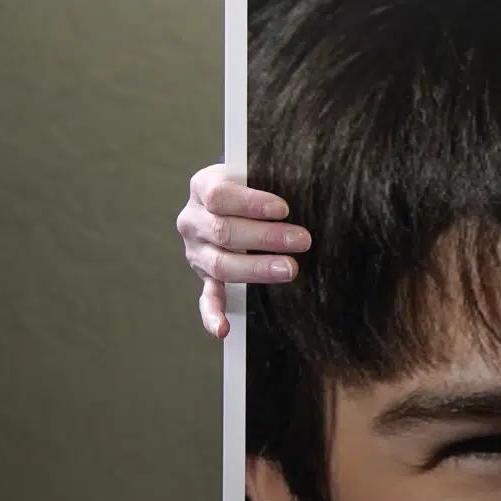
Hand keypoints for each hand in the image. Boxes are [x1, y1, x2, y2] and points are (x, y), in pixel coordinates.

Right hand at [176, 163, 311, 339]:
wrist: (230, 197)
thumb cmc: (252, 182)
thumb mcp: (254, 170)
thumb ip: (268, 175)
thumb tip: (308, 182)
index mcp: (202, 187)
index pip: (221, 195)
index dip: (252, 202)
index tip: (283, 208)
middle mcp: (193, 220)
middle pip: (224, 231)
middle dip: (266, 237)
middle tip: (302, 240)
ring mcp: (196, 251)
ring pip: (220, 264)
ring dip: (256, 269)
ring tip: (290, 269)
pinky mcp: (204, 276)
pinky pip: (206, 297)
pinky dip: (212, 314)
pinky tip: (222, 330)